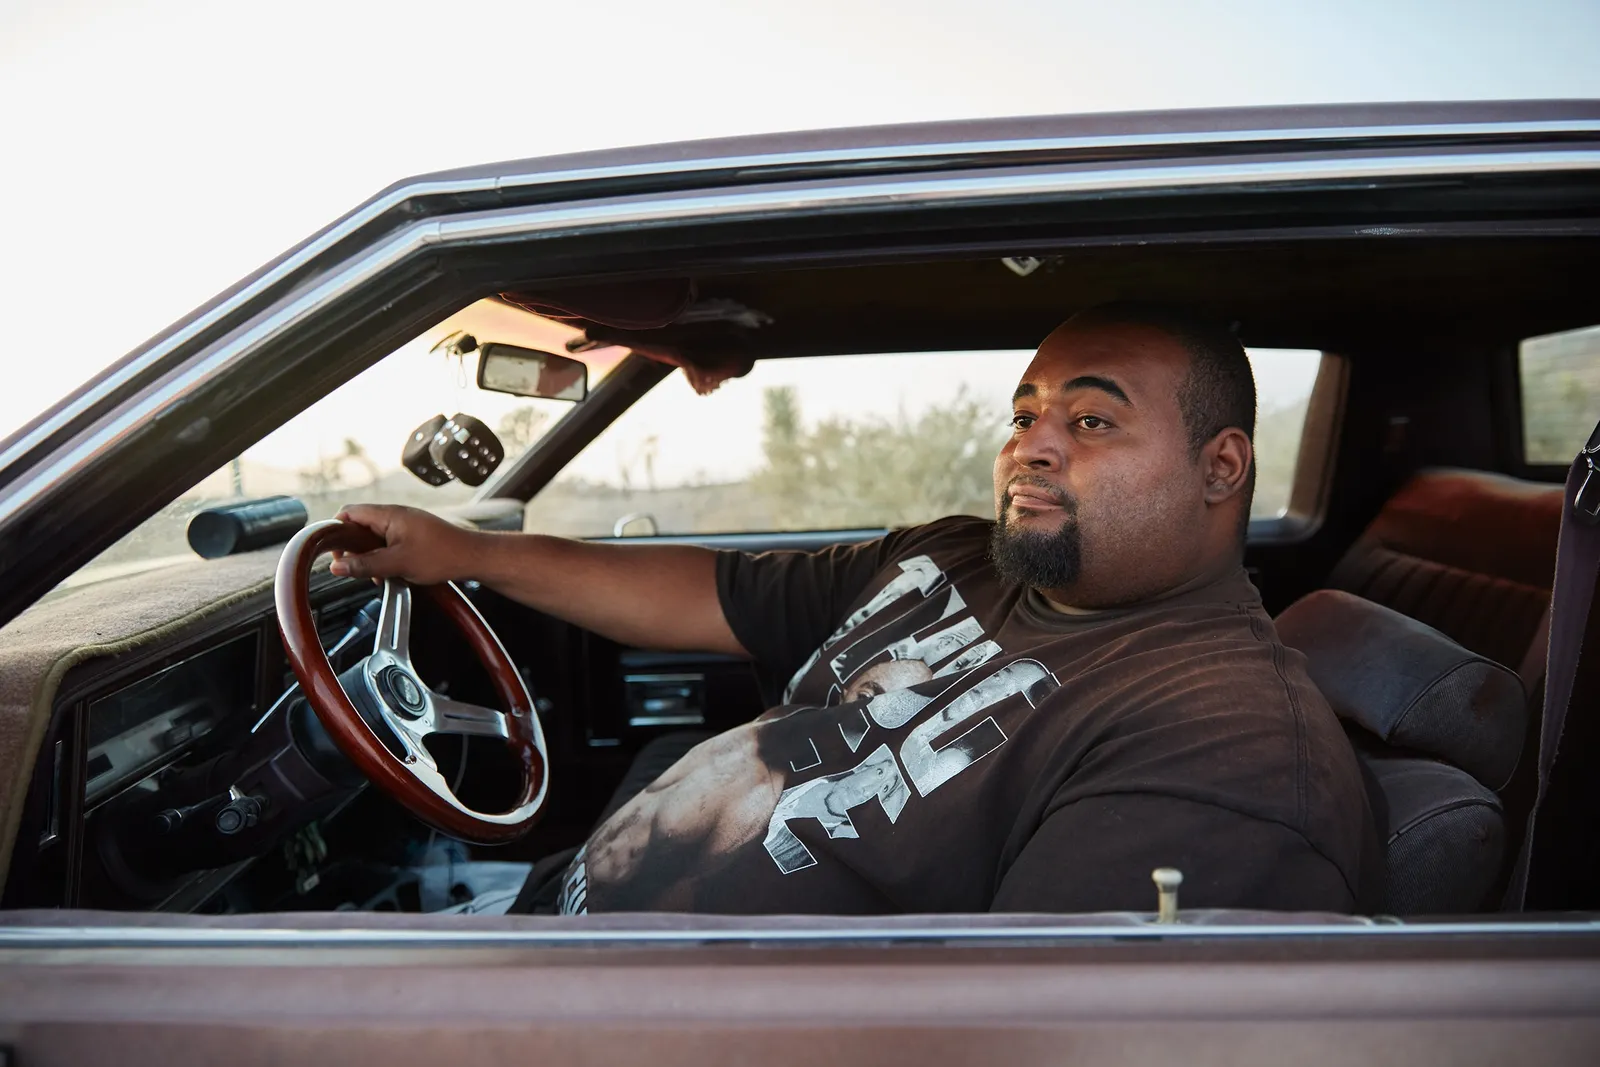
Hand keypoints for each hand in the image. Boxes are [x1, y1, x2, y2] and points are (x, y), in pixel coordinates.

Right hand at [329, 504, 477, 584]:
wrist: (473, 558)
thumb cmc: (442, 556)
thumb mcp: (397, 564)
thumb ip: (365, 564)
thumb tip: (336, 566)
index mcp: (389, 515)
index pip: (349, 513)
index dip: (335, 529)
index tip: (332, 550)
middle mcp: (395, 516)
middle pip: (359, 526)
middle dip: (353, 547)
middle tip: (353, 566)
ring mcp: (405, 525)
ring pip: (374, 537)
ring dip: (370, 556)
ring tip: (376, 574)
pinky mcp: (413, 536)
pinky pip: (389, 544)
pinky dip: (385, 558)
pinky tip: (390, 574)